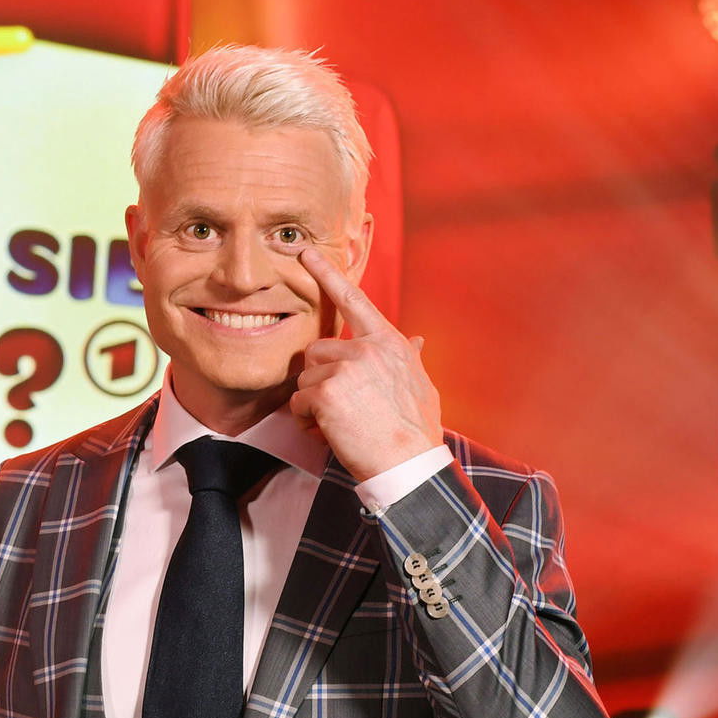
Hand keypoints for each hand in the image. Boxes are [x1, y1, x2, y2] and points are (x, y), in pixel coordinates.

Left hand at [289, 248, 442, 479]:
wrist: (409, 463)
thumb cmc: (414, 429)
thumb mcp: (419, 384)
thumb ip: (409, 357)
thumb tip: (416, 339)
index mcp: (388, 343)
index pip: (353, 300)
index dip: (327, 274)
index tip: (307, 255)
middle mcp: (366, 348)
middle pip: (316, 349)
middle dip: (318, 378)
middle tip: (336, 407)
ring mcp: (345, 368)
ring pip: (305, 377)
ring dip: (312, 403)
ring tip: (336, 423)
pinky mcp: (326, 392)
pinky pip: (298, 401)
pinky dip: (306, 421)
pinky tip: (327, 433)